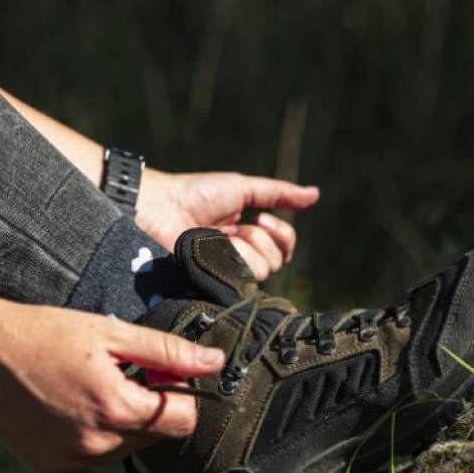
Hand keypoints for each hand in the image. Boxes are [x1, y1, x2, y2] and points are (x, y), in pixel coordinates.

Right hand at [0, 294, 224, 472]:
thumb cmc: (43, 333)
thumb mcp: (109, 332)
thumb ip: (166, 351)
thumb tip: (215, 362)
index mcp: (118, 410)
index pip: (184, 420)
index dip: (179, 393)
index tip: (155, 371)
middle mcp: (98, 446)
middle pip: (156, 436)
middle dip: (149, 407)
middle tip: (116, 373)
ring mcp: (73, 462)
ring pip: (125, 448)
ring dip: (120, 422)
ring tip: (85, 388)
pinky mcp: (52, 468)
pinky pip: (92, 456)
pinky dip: (89, 435)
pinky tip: (64, 406)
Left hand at [137, 171, 320, 281]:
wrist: (158, 205)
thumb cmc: (194, 193)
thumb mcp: (243, 188)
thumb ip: (278, 194)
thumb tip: (315, 194)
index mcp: (247, 236)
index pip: (284, 249)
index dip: (282, 236)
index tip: (262, 217)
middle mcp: (238, 257)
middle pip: (276, 262)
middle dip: (263, 241)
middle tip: (238, 227)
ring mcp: (223, 272)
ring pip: (260, 273)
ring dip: (244, 250)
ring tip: (220, 237)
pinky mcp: (209, 284)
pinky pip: (237, 281)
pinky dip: (228, 260)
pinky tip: (209, 248)